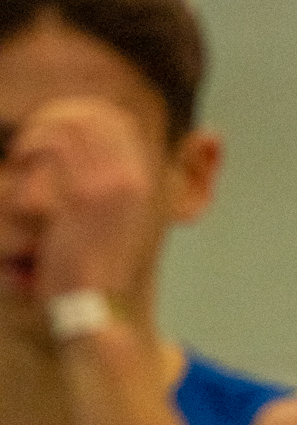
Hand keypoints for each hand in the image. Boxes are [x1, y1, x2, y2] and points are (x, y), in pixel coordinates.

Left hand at [3, 98, 161, 306]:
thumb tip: (89, 177)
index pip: (119, 121)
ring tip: (24, 149)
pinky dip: (34, 144)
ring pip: (75, 124)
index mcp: (146, 182)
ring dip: (42, 128)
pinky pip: (57, 147)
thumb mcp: (115, 226)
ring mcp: (112, 186)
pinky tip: (21, 158)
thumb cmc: (97, 273)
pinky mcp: (84, 197)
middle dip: (60, 115)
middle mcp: (134, 178)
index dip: (84, 114)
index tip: (55, 128)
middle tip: (33, 136)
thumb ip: (111, 192)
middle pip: (97, 115)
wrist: (100, 311)